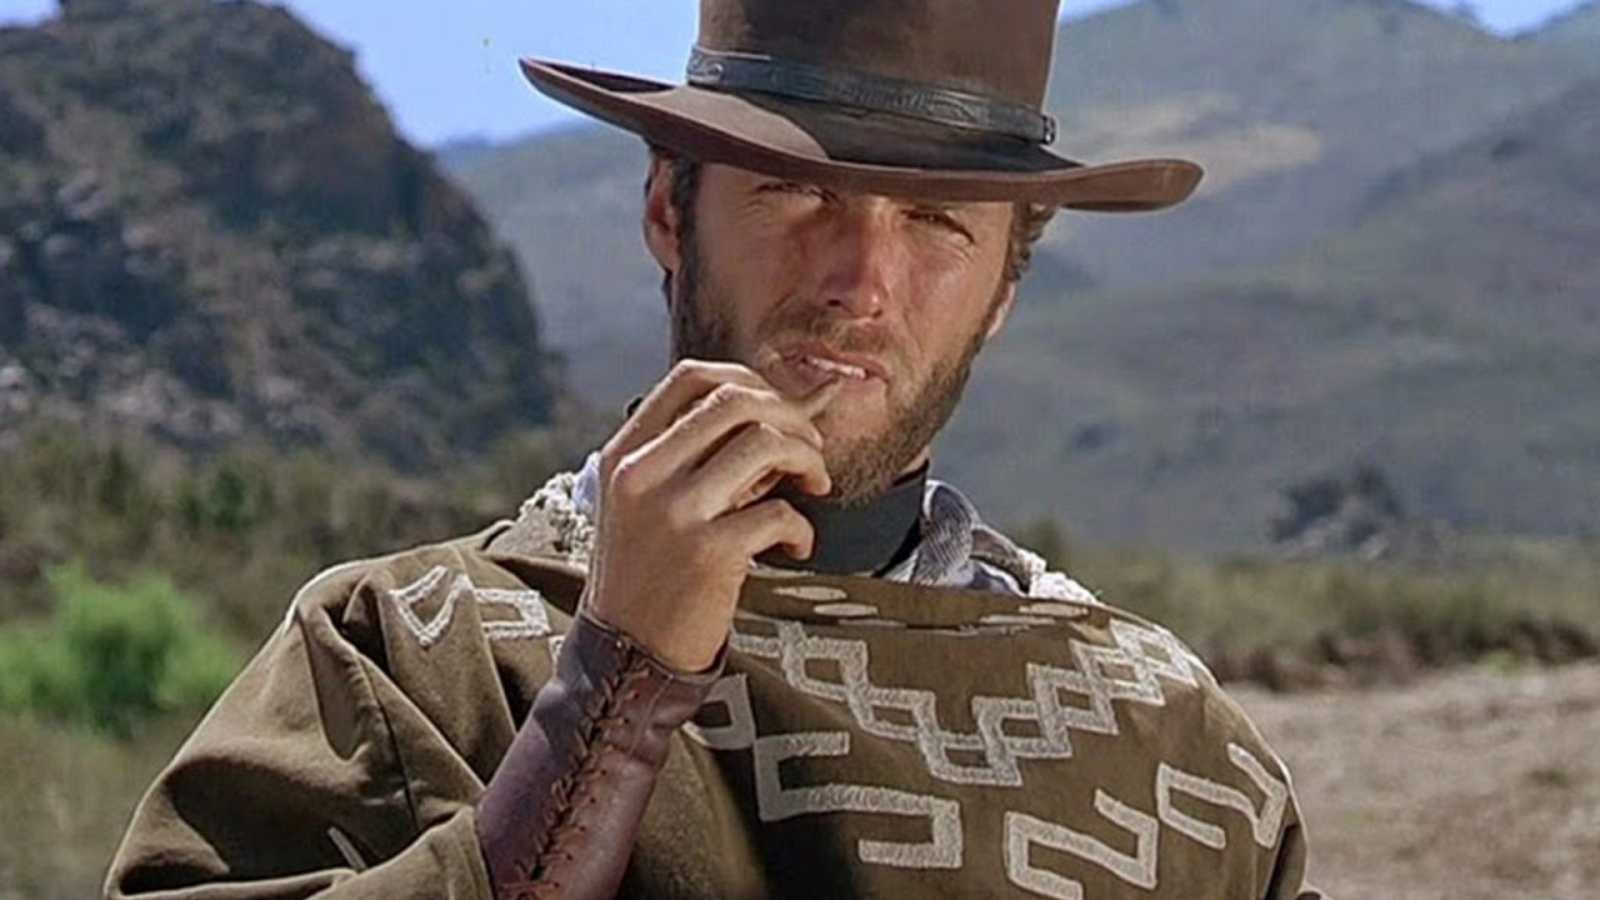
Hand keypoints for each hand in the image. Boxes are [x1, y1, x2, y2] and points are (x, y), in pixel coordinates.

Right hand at [582, 360, 841, 671]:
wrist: (627, 653)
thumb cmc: (651, 571)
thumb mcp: (653, 500)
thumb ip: (705, 454)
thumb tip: (796, 404)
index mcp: (626, 453)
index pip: (693, 378)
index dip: (750, 381)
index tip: (776, 411)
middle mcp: (643, 474)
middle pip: (736, 400)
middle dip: (791, 416)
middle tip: (810, 450)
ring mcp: (674, 512)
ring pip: (764, 444)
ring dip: (807, 459)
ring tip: (813, 487)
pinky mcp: (709, 553)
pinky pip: (780, 512)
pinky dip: (803, 527)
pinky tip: (795, 546)